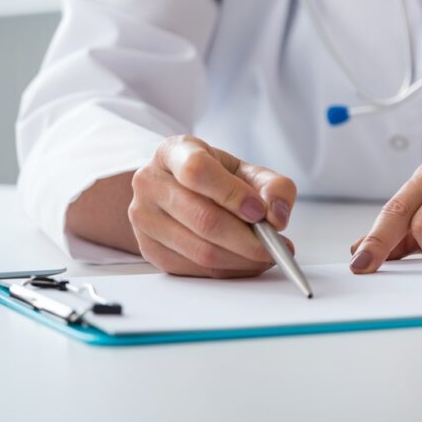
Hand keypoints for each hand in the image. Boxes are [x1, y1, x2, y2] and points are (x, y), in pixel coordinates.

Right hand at [129, 135, 295, 277]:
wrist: (177, 190)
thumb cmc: (214, 178)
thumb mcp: (244, 170)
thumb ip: (271, 186)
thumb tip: (277, 216)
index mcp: (173, 152)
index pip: (197, 171)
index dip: (232, 194)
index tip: (260, 212)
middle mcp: (150, 183)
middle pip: (202, 218)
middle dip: (247, 238)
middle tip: (275, 244)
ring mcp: (145, 218)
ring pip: (200, 250)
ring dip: (241, 259)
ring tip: (266, 254)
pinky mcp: (149, 249)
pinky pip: (195, 269)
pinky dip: (228, 270)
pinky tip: (245, 262)